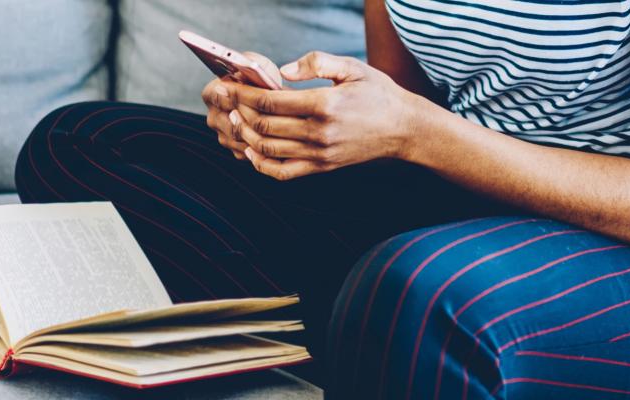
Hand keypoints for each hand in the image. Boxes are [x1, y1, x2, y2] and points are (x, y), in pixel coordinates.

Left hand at [216, 51, 433, 179]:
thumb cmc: (377, 93)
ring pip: (269, 149)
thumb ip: (316, 63)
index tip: (229, 85)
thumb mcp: (352, 67)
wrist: (403, 128)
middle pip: (265, 126)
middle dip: (239, 112)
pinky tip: (250, 152)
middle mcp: (320, 132)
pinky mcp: (322, 167)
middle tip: (225, 101)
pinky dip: (261, 165)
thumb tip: (282, 71)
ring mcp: (320, 153)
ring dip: (245, 136)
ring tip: (235, 120)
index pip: (271, 101)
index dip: (245, 93)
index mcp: (325, 104)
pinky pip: (283, 172)